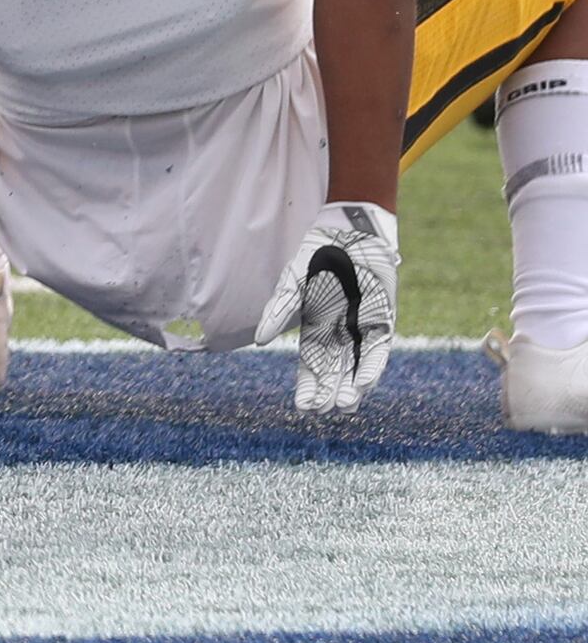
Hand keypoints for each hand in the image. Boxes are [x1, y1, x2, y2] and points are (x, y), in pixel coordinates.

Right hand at [255, 201, 397, 411]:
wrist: (352, 231)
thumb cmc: (318, 253)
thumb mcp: (292, 282)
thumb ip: (279, 310)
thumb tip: (259, 340)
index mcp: (316, 325)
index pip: (311, 364)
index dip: (308, 385)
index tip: (303, 406)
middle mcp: (340, 332)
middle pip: (334, 370)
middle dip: (327, 391)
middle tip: (320, 411)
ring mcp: (363, 328)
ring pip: (357, 366)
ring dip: (352, 386)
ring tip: (344, 406)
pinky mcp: (383, 321)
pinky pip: (379, 350)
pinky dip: (371, 366)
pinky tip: (364, 382)